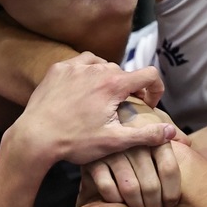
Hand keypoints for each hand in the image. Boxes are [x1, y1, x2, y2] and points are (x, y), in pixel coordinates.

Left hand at [12, 54, 173, 166]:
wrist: (35, 138)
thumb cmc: (74, 142)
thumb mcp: (114, 142)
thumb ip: (147, 135)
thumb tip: (172, 132)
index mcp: (113, 84)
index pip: (149, 74)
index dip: (156, 89)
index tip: (149, 105)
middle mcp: (96, 68)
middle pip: (124, 72)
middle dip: (128, 89)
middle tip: (120, 110)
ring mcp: (75, 66)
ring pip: (102, 65)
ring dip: (107, 79)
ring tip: (101, 100)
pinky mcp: (58, 68)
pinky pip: (80, 64)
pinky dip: (86, 74)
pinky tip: (81, 91)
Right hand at [80, 100, 188, 206]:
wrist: (98, 116)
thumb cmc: (134, 123)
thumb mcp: (155, 120)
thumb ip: (173, 133)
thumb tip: (187, 145)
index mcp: (152, 133)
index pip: (169, 170)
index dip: (172, 192)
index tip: (171, 202)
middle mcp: (132, 142)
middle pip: (151, 184)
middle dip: (155, 204)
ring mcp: (111, 152)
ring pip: (130, 189)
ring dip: (138, 205)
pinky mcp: (93, 161)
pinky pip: (108, 189)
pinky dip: (116, 199)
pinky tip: (121, 201)